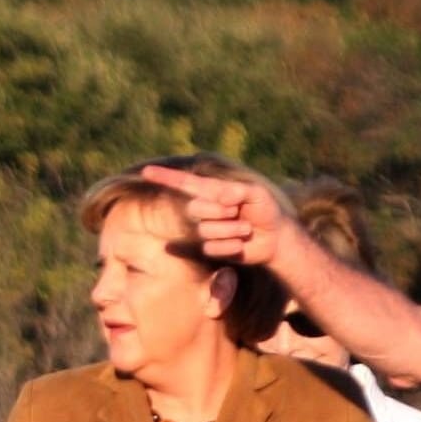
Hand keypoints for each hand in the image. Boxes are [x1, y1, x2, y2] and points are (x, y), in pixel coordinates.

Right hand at [139, 164, 291, 263]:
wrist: (275, 238)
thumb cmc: (265, 210)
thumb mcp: (257, 194)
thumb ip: (239, 191)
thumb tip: (221, 195)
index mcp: (213, 191)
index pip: (185, 183)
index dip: (165, 178)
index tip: (146, 172)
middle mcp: (206, 209)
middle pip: (194, 209)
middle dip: (217, 211)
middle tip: (237, 211)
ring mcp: (208, 230)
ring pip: (205, 231)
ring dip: (230, 230)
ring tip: (246, 228)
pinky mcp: (212, 248)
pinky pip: (212, 248)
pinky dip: (231, 246)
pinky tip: (241, 244)